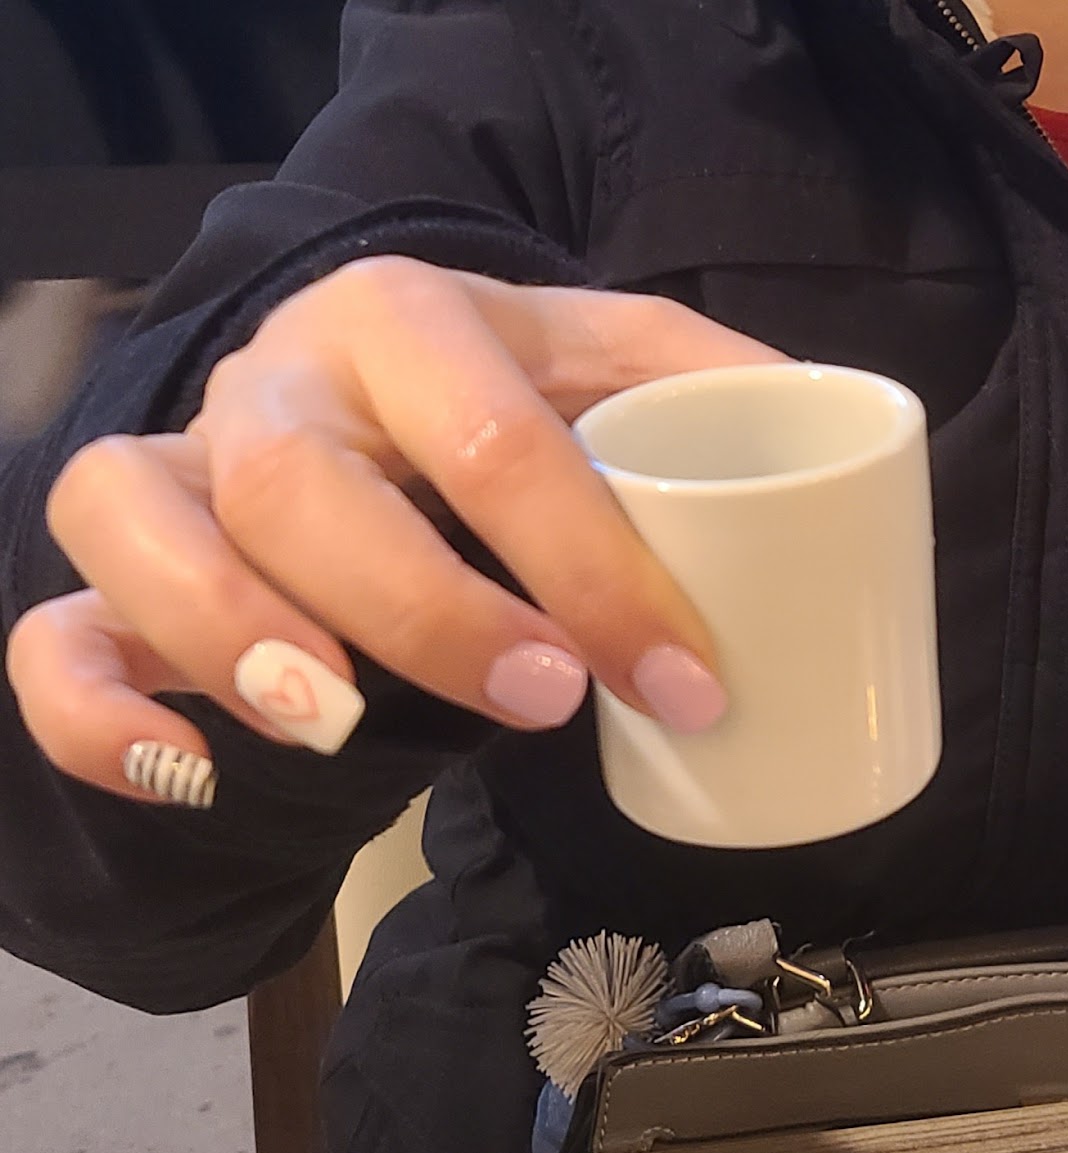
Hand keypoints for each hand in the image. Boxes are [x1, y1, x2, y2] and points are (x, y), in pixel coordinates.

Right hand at [6, 260, 784, 805]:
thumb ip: (706, 392)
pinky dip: (100, 714)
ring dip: (238, 632)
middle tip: (548, 702)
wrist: (375, 443)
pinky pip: (51, 637)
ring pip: (134, 521)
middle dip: (431, 606)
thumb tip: (846, 431)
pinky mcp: (115, 581)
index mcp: (413, 323)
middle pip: (301, 480)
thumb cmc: (506, 426)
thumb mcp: (609, 382)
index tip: (690, 685)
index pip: (495, 433)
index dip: (599, 569)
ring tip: (344, 727)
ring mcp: (176, 473)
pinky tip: (193, 772)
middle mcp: (274, 383)